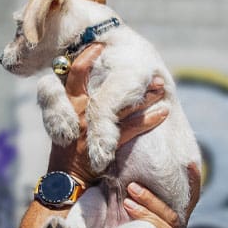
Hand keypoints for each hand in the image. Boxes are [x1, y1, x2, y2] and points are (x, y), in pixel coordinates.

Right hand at [47, 44, 170, 183]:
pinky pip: (131, 128)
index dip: (88, 56)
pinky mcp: (103, 144)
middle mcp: (78, 112)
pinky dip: (149, 119)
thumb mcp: (65, 123)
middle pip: (104, 85)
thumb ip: (76, 105)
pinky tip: (163, 112)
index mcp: (66, 104)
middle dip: (122, 71)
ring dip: (144, 95)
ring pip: (122, 105)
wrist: (66, 181)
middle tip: (145, 65)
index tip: (102, 45)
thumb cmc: (66, 152)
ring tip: (160, 87)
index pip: (75, 72)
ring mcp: (90, 127)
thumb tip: (90, 87)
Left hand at [100, 165, 200, 227]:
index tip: (190, 164)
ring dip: (147, 216)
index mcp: (174, 224)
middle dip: (152, 200)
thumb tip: (127, 173)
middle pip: (172, 216)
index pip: (189, 203)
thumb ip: (137, 200)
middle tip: (132, 187)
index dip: (193, 185)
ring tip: (128, 205)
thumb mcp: (133, 216)